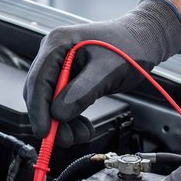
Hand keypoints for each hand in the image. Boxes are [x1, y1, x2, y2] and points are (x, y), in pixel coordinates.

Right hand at [23, 0, 180, 146]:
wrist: (143, 41)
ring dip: (63, 123)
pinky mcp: (69, 78)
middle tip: (66, 139)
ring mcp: (60, 66)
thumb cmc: (129, 46)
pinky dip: (71, 118)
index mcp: (57, 43)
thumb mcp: (107, 70)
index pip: (38, 80)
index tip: (45, 132)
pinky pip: (62, 102)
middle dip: (52, 119)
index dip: (39, 109)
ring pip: (51, 102)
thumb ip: (82, 92)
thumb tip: (59, 114)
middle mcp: (54, 54)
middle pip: (40, 93)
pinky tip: (83, 127)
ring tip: (81, 135)